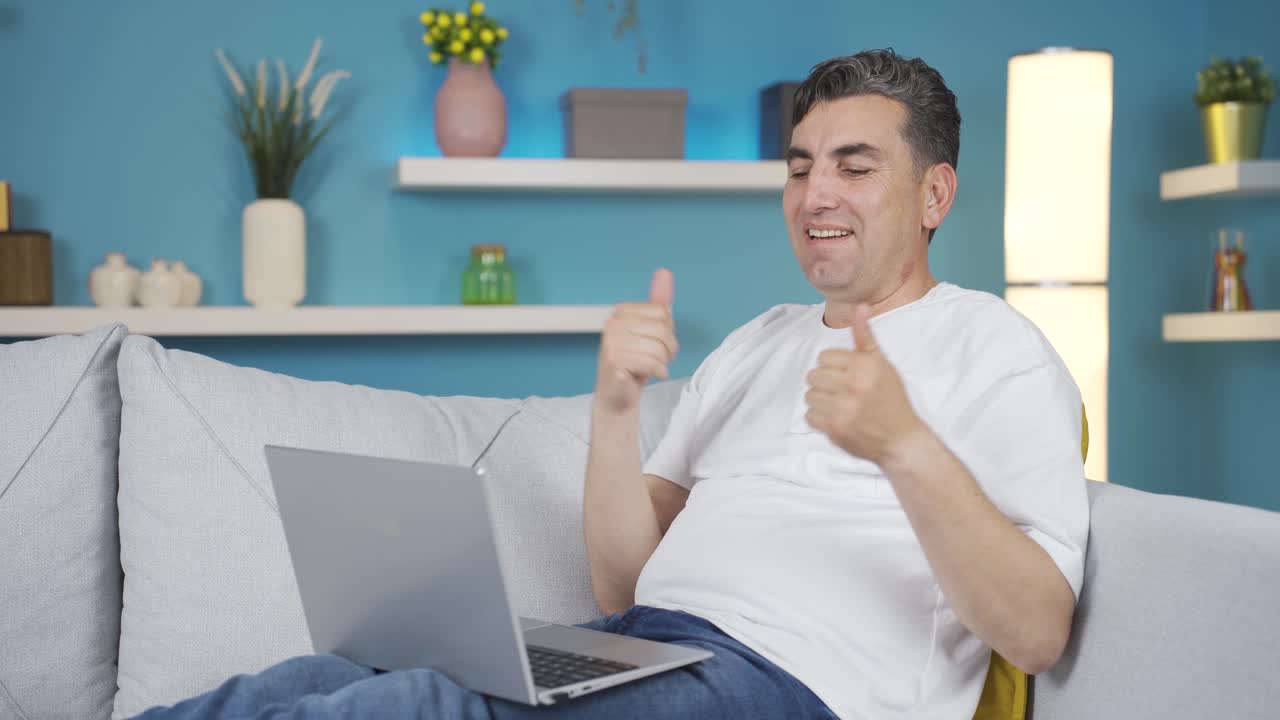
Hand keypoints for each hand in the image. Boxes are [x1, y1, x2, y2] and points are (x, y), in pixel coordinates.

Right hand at [594, 269, 678, 414]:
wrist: (617, 395)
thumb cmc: (634, 362)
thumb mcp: (649, 329)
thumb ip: (658, 302)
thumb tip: (665, 272)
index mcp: (621, 312)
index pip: (663, 313)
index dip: (668, 331)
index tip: (657, 343)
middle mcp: (612, 323)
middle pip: (662, 329)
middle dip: (668, 349)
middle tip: (658, 359)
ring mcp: (611, 342)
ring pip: (658, 348)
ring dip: (663, 363)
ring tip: (652, 367)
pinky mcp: (614, 362)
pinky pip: (651, 363)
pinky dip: (658, 372)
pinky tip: (649, 376)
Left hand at [804, 304, 923, 464]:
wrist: (901, 439)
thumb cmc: (891, 398)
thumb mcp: (882, 363)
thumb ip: (865, 336)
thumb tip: (860, 306)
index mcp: (866, 366)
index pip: (824, 357)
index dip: (834, 366)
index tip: (848, 376)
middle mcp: (854, 385)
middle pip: (813, 375)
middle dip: (826, 383)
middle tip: (843, 392)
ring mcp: (844, 409)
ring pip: (809, 395)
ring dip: (821, 401)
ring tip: (841, 405)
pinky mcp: (836, 428)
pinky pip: (809, 416)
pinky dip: (820, 419)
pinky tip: (837, 418)